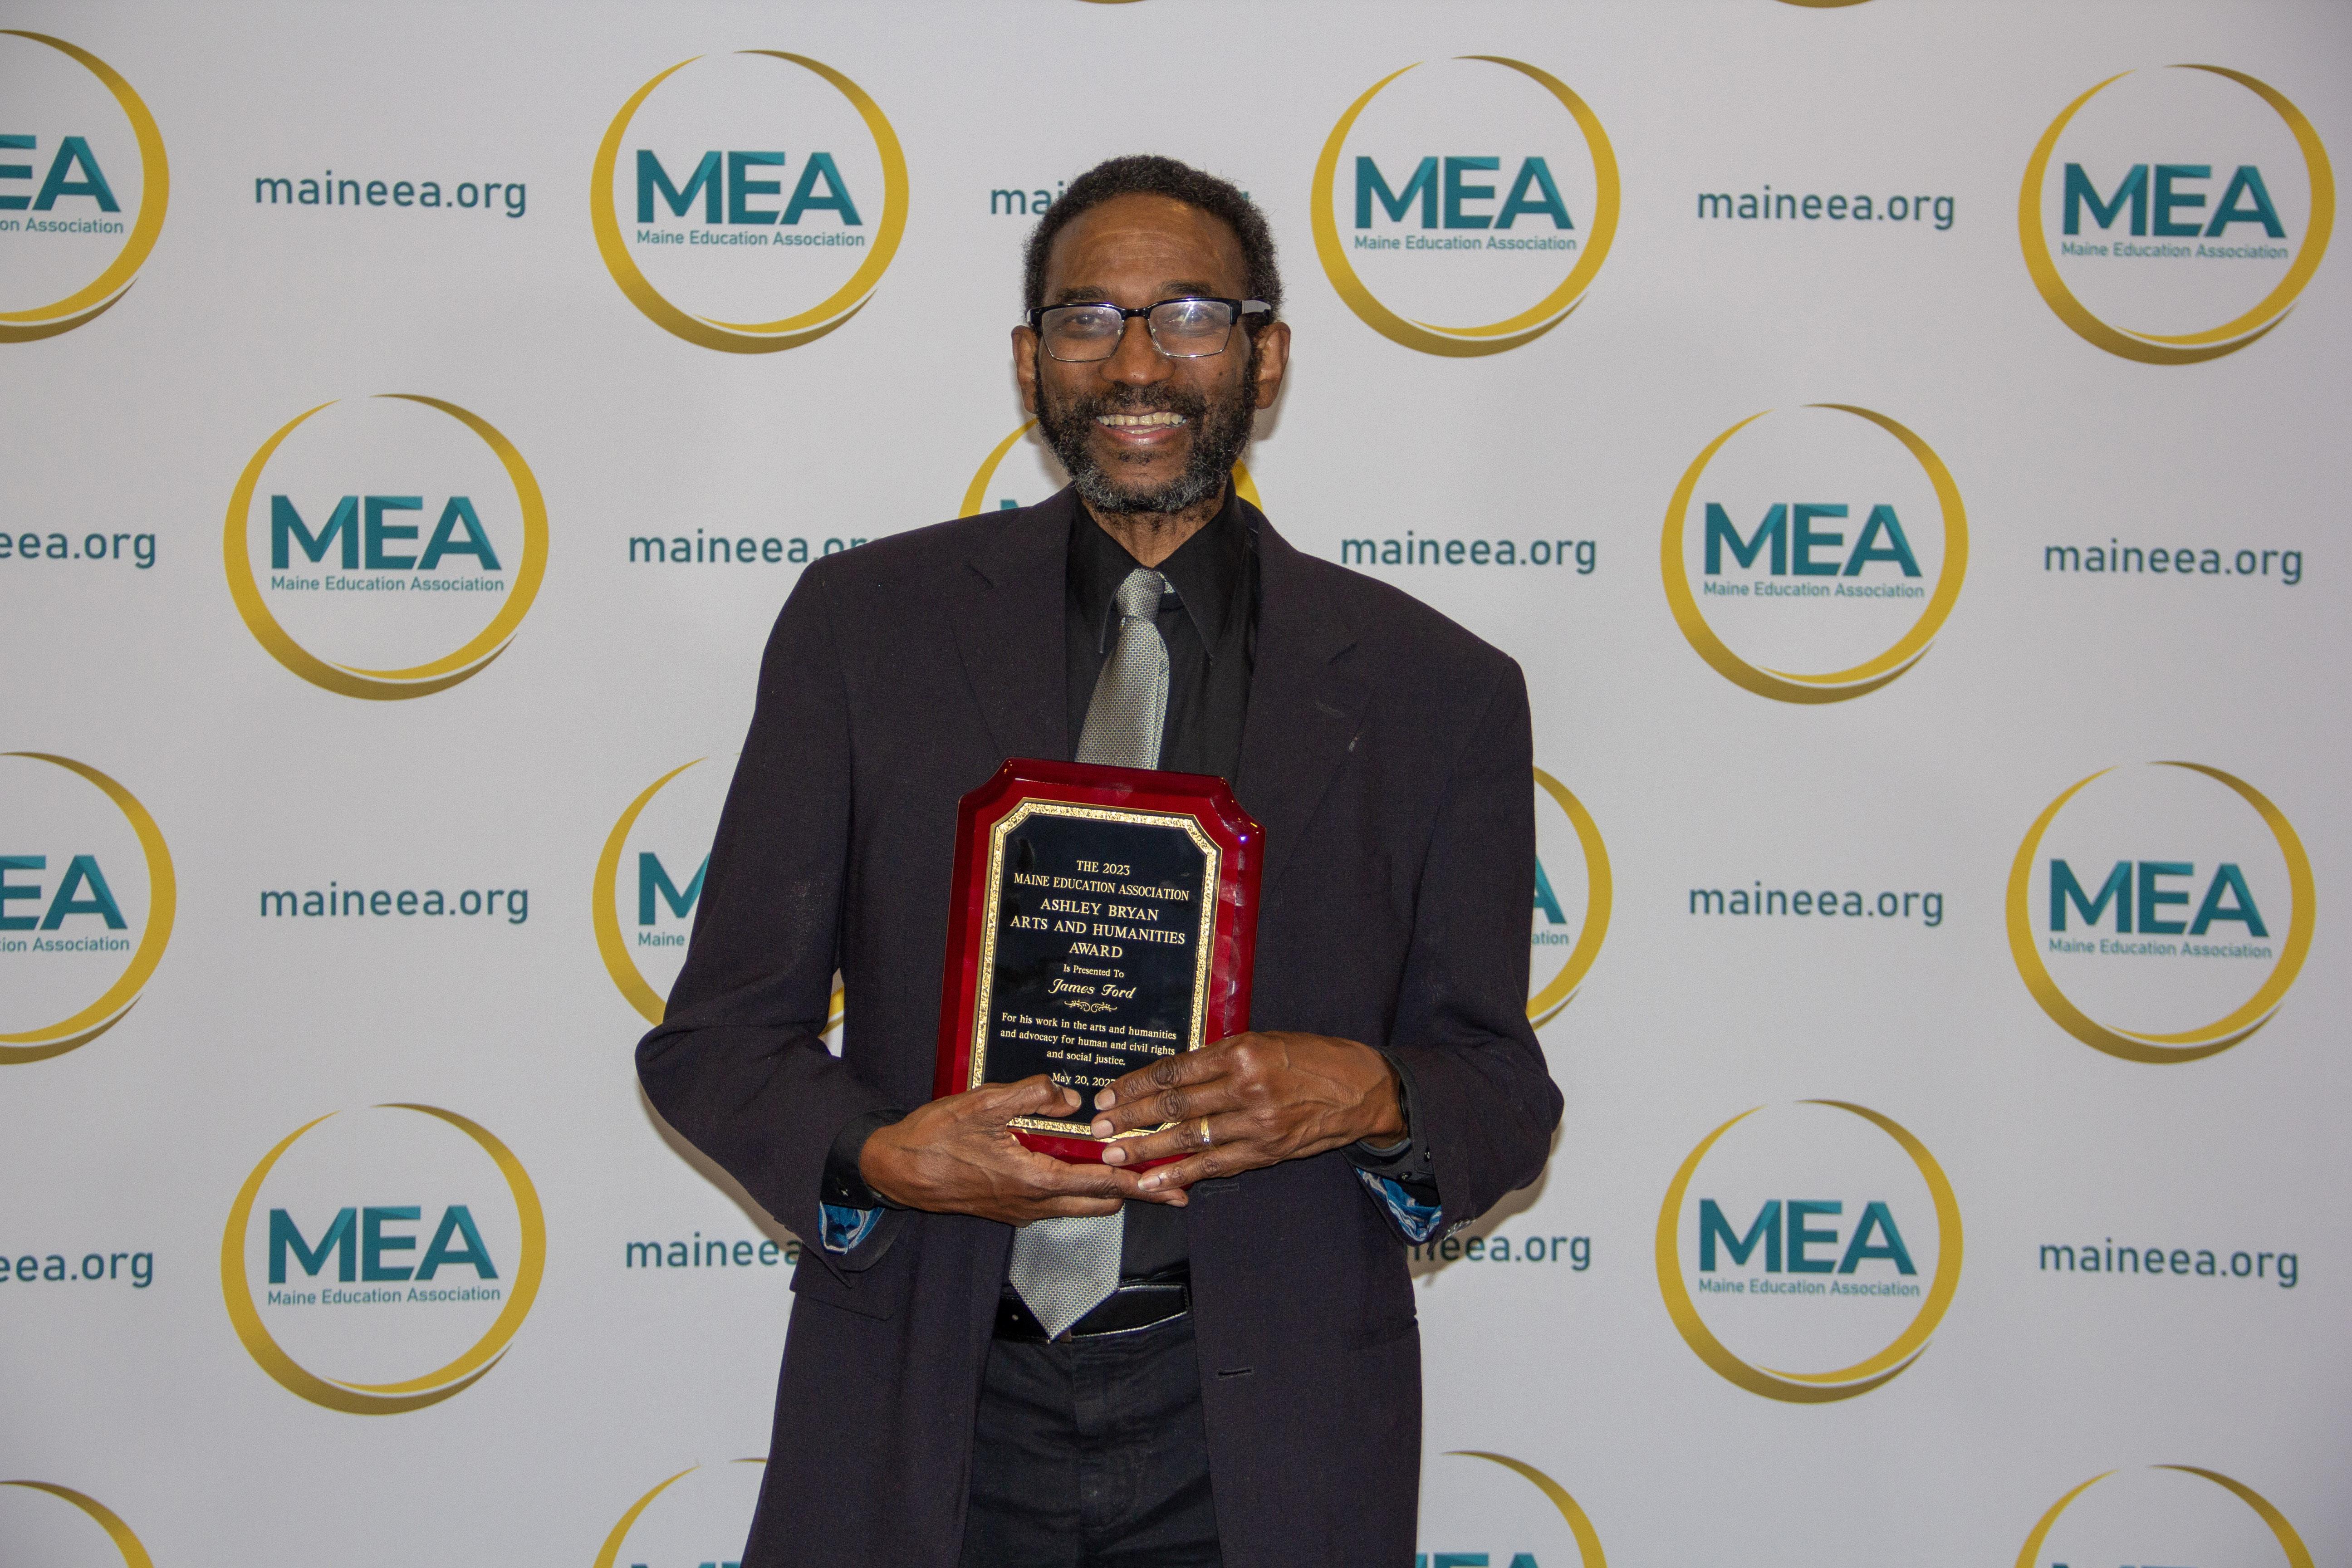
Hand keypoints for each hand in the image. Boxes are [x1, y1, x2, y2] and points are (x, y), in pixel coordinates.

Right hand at [859, 1075, 1171, 1224]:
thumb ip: (1031, 1095)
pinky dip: (1079, 1187)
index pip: (1102, 1184)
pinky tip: (1080, 1162)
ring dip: (1106, 1188)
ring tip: (1130, 1165)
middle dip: (1134, 1189)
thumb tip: (1071, 1098)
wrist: (895, 1171)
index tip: (1174, 1186)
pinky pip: (1058, 1202)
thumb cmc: (934, 1138)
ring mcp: (1022, 1210)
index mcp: (1033, 1180)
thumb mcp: (981, 1103)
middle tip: (1163, 1172)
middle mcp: (1033, 1204)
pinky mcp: (1011, 1208)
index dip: (1142, 1184)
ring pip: (1080, 1205)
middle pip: (1101, 1203)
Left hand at [1087, 1032, 1405, 1193]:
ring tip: (1114, 1155)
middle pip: (1174, 1104)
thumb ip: (1220, 1058)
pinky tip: (1153, 1182)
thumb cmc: (1311, 1059)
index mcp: (1241, 1050)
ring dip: (1146, 1148)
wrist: (1362, 1089)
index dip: (1136, 1084)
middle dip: (1131, 1118)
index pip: (1174, 1070)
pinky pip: (1215, 1165)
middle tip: (1098, 1127)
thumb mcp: (1264, 1041)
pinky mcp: (1266, 1151)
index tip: (1109, 1094)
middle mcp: (1245, 1085)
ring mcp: (1256, 1122)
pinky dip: (1181, 1175)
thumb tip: (1171, 1075)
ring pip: (1189, 1137)